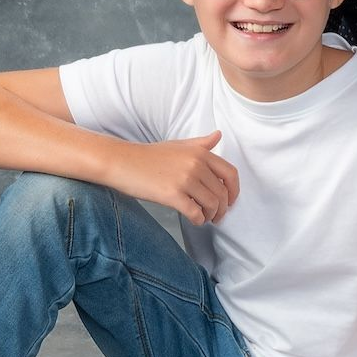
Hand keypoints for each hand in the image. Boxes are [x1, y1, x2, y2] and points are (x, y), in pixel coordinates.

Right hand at [111, 130, 239, 224]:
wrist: (122, 162)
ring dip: (211, 215)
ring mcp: (185, 180)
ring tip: (204, 218)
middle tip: (217, 216)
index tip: (231, 200)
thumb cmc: (149, 156)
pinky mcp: (172, 195)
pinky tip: (194, 220)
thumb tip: (218, 135)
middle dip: (222, 208)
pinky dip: (198, 220)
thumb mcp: (178, 145)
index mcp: (200, 152)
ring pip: (212, 204)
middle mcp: (196, 165)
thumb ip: (201, 143)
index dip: (234, 191)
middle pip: (222, 192)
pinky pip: (195, 213)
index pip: (230, 173)